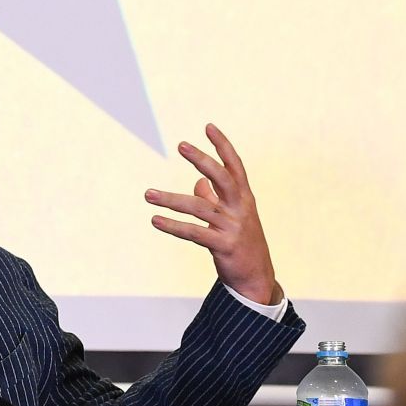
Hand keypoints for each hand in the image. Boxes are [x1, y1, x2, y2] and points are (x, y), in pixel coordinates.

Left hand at [145, 124, 280, 305]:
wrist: (257, 278)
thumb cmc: (242, 243)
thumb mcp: (234, 217)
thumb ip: (215, 198)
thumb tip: (198, 182)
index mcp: (244, 198)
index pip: (235, 166)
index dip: (223, 146)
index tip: (208, 126)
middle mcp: (241, 208)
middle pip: (222, 178)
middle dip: (202, 160)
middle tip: (182, 145)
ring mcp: (233, 227)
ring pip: (199, 207)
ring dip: (170, 200)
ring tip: (148, 194)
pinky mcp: (223, 246)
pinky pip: (194, 232)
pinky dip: (173, 226)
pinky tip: (155, 221)